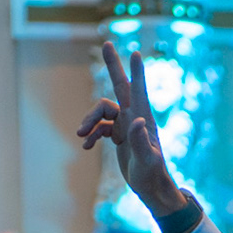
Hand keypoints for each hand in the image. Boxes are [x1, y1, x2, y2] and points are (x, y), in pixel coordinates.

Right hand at [76, 42, 185, 216]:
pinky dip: (90, 135)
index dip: (136, 72)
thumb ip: (141, 142)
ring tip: (80, 135)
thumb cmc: (152, 175)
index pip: (138, 90)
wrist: (150, 189)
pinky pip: (99, 128)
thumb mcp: (147, 161)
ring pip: (101, 111)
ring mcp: (125, 125)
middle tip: (107, 43)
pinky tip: (85, 147)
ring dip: (89, 120)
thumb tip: (135, 121)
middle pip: (120, 86)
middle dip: (113, 65)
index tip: (135, 52)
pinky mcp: (118, 136)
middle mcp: (134, 118)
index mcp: (143, 119)